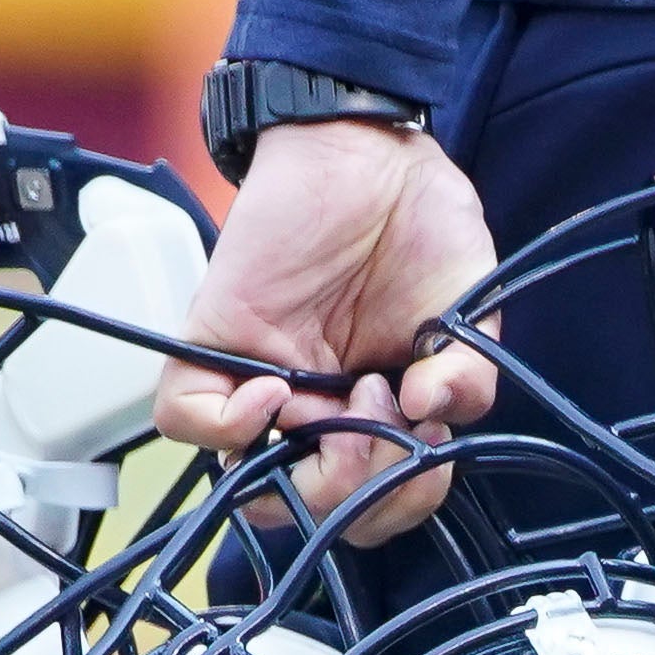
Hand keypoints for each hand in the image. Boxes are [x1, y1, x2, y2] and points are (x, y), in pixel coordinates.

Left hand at [156, 118, 502, 544]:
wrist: (373, 146)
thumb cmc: (422, 224)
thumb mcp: (467, 312)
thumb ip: (468, 375)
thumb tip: (431, 413)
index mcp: (377, 413)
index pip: (377, 504)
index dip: (404, 495)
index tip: (431, 436)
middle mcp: (318, 408)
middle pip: (318, 509)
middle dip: (366, 488)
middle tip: (392, 417)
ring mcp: (264, 379)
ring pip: (254, 483)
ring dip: (315, 468)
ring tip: (357, 397)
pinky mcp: (215, 341)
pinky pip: (186, 416)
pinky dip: (226, 425)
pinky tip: (276, 392)